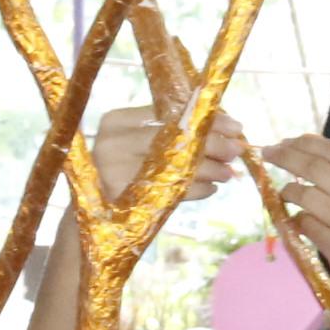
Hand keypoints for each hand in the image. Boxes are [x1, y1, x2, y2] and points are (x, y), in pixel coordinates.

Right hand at [83, 104, 243, 206]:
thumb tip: (227, 125)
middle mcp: (111, 142)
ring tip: (229, 173)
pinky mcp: (125, 200)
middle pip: (174, 137)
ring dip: (210, 169)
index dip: (206, 118)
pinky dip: (198, 190)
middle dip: (213, 144)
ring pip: (176, 165)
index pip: (169, 112)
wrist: (92, 217)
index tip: (236, 126)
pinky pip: (173, 192)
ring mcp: (115, 172)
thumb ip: (172, 131)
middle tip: (237, 151)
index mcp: (116, 121)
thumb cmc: (124, 174)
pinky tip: (212, 188)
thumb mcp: (140, 145)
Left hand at [261, 134, 329, 315]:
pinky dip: (297, 219)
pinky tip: (299, 221)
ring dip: (288, 191)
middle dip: (287, 157)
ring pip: (307, 195)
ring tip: (285, 192)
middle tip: (268, 154)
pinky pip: (307, 225)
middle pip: (318, 168)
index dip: (307, 142)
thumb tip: (306, 150)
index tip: (285, 141)